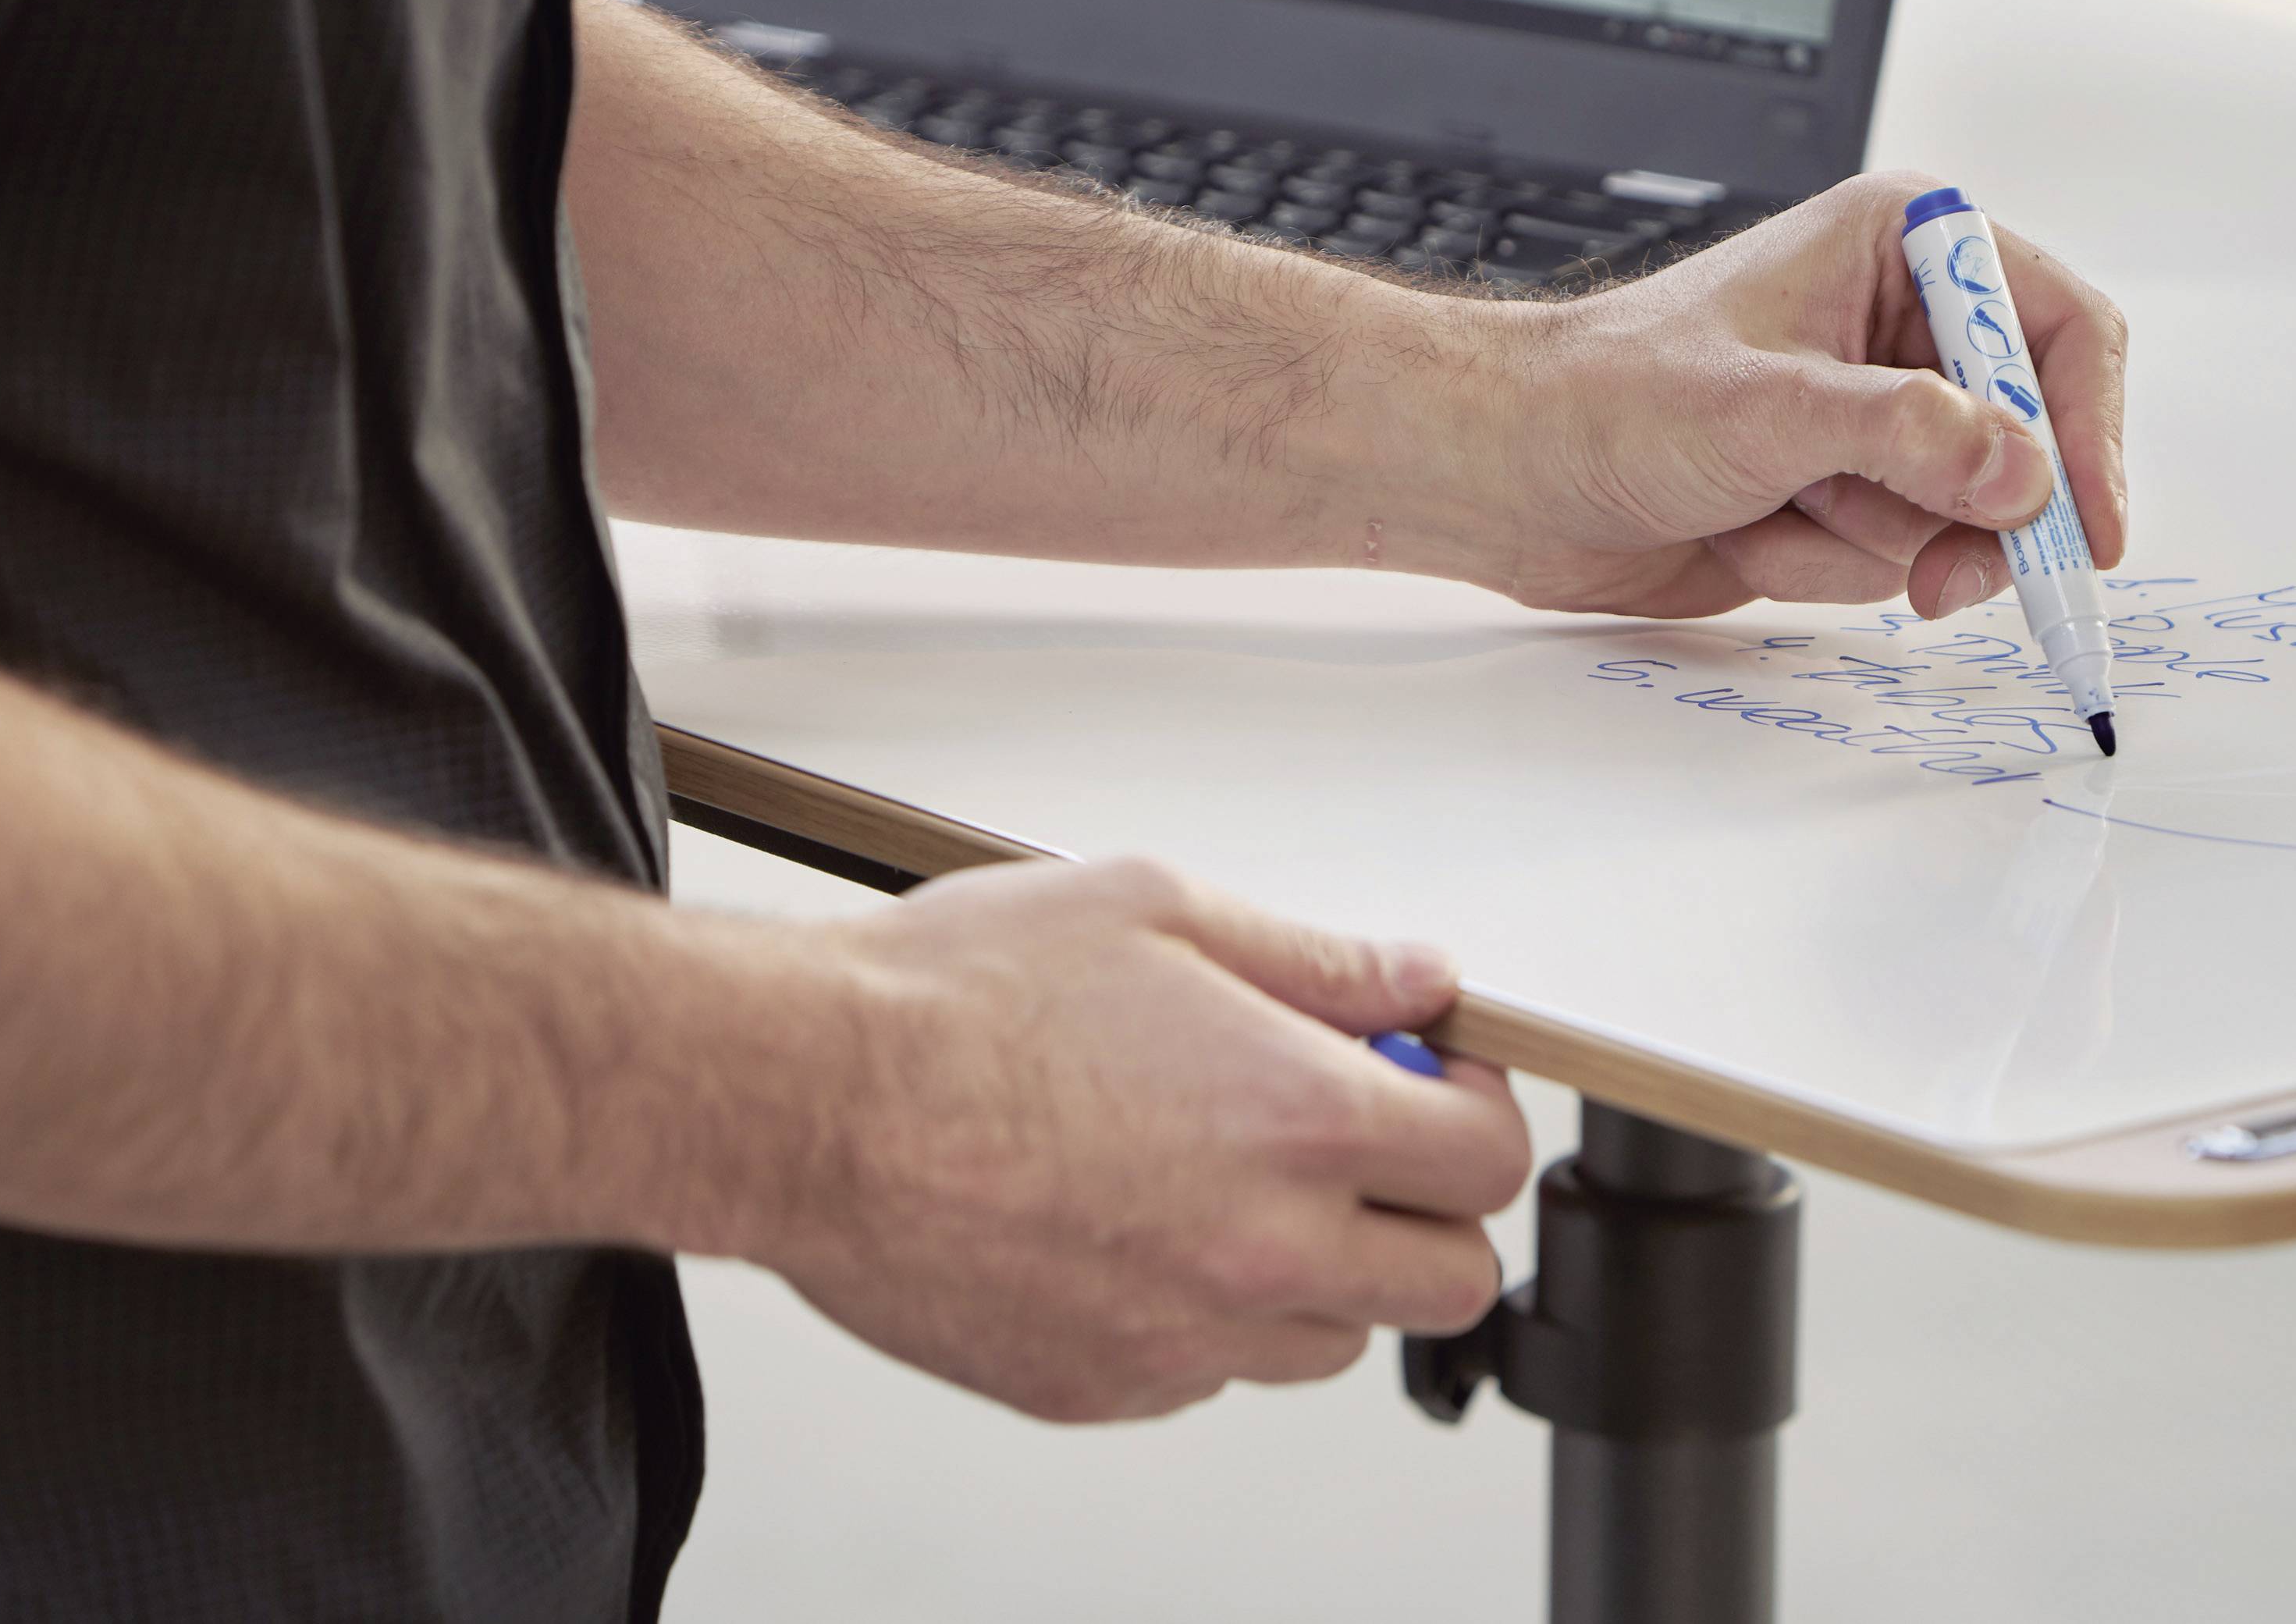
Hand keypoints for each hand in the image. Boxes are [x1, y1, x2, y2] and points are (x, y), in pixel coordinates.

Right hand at [761, 859, 1530, 1422]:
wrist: (806, 1100)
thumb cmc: (954, 997)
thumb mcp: (1160, 907)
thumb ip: (1318, 961)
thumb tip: (1414, 981)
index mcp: (1297, 1120)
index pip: (1488, 1161)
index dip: (1474, 1107)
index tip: (1435, 1077)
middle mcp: (1259, 1248)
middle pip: (1447, 1282)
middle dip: (1426, 1206)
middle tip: (1364, 1139)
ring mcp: (1183, 1336)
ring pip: (1333, 1339)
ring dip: (1322, 1267)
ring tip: (1235, 1176)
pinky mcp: (1102, 1387)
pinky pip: (1212, 1370)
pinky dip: (1208, 1312)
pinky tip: (1140, 1223)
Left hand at [1480, 171, 2129, 619]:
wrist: (1508, 474)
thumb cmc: (1606, 397)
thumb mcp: (1769, 408)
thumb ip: (1908, 435)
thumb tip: (2024, 469)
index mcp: (1903, 244)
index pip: (2056, 328)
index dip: (2087, 431)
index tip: (2083, 525)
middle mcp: (1904, 324)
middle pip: (2033, 438)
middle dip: (1976, 514)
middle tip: (1949, 577)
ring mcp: (1879, 416)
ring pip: (1971, 514)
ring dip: (1880, 542)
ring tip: (1781, 511)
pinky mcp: (1850, 491)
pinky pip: (1907, 556)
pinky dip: (1834, 564)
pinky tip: (1754, 530)